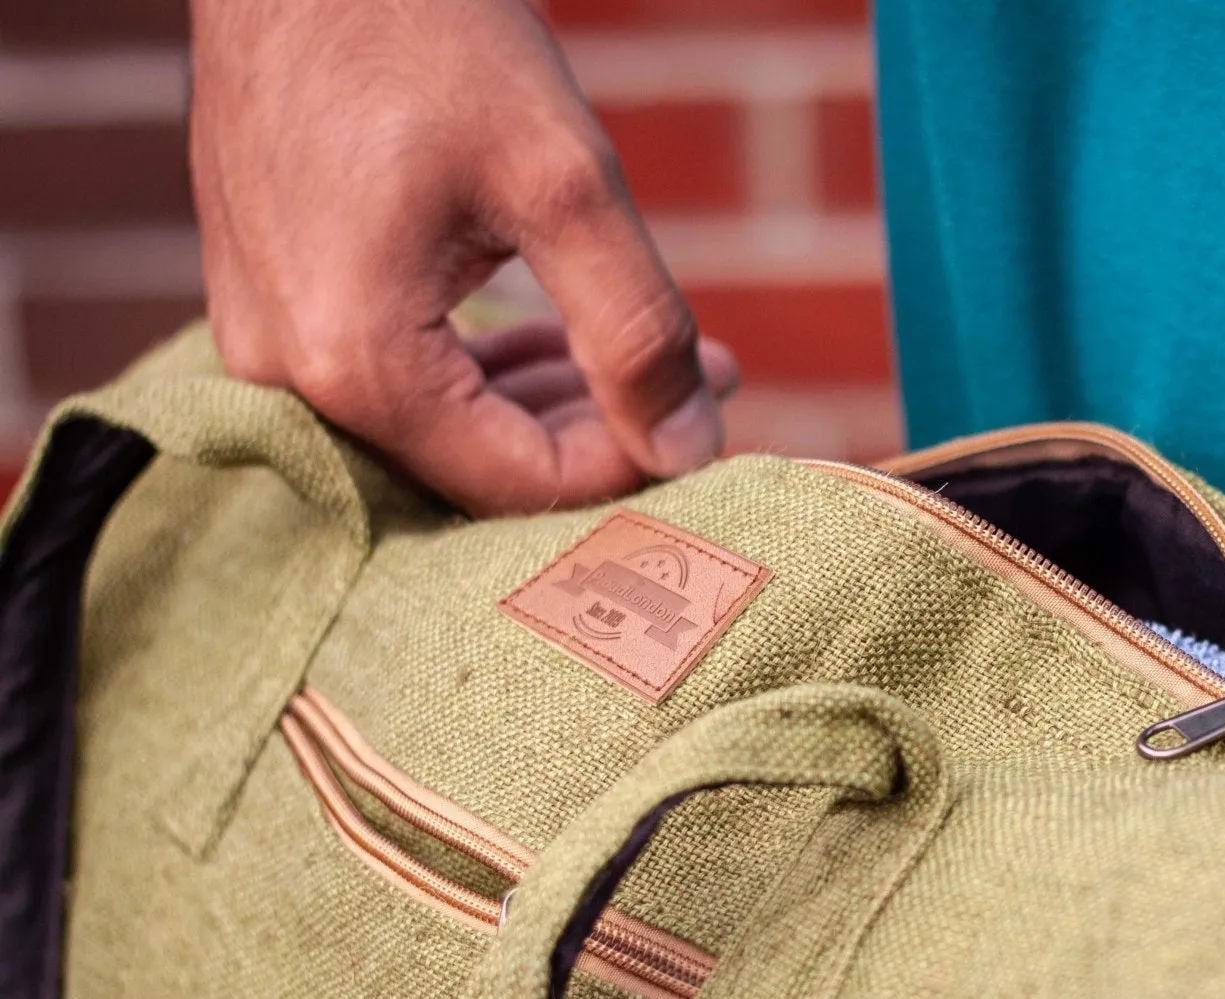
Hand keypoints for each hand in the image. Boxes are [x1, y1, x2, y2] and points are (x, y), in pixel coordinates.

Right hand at [189, 0, 737, 515]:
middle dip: (604, 430)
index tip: (711, 413)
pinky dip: (488, 369)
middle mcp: (289, 375)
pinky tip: (560, 339)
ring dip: (557, 400)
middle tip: (707, 376)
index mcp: (355, 361)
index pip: (519, 483)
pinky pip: (397, 376)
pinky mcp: (276, 299)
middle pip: (478, 465)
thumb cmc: (427, 32)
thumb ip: (633, 331)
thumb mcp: (563, 182)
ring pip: (443, 426)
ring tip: (663, 355)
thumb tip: (689, 450)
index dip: (630, 465)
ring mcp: (268, 338)